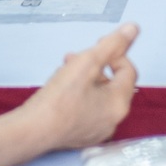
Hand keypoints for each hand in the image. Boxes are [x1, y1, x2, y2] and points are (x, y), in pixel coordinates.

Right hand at [19, 24, 139, 149]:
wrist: (33, 131)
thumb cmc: (59, 99)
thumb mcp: (87, 62)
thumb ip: (112, 44)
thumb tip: (133, 29)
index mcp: (119, 103)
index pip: (128, 70)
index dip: (115, 54)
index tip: (97, 47)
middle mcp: (113, 120)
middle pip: (113, 84)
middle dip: (96, 66)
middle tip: (76, 58)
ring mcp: (97, 131)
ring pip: (98, 96)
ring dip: (85, 79)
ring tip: (65, 70)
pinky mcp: (81, 136)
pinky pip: (87, 110)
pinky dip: (79, 96)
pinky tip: (61, 90)